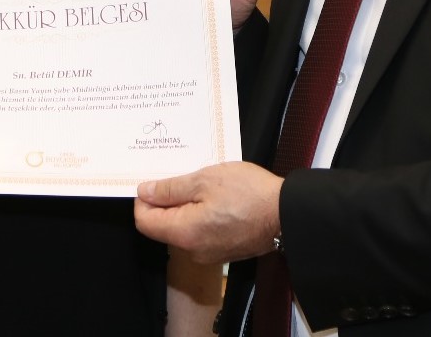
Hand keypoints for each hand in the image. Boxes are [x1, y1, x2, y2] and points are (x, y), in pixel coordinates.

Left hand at [135, 161, 281, 264]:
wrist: (286, 213)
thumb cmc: (249, 193)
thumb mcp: (205, 179)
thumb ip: (171, 188)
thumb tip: (145, 192)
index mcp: (184, 233)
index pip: (145, 221)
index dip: (143, 199)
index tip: (154, 180)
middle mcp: (193, 250)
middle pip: (163, 226)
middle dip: (167, 200)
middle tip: (183, 176)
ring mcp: (209, 253)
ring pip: (183, 228)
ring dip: (186, 206)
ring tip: (204, 183)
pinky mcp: (224, 250)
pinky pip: (201, 233)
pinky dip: (201, 215)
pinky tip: (217, 197)